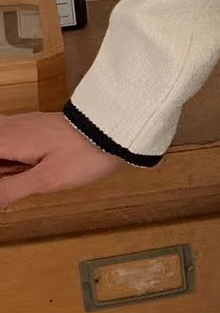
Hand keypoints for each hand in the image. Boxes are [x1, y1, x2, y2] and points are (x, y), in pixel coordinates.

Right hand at [0, 111, 122, 208]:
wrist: (115, 129)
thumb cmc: (83, 156)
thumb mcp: (47, 179)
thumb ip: (10, 188)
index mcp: (7, 139)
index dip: (0, 179)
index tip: (6, 185)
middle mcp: (10, 127)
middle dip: (3, 173)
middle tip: (12, 184)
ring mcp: (23, 123)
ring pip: (1, 138)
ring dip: (6, 165)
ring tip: (15, 180)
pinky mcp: (35, 126)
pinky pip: (8, 136)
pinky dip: (8, 154)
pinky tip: (18, 169)